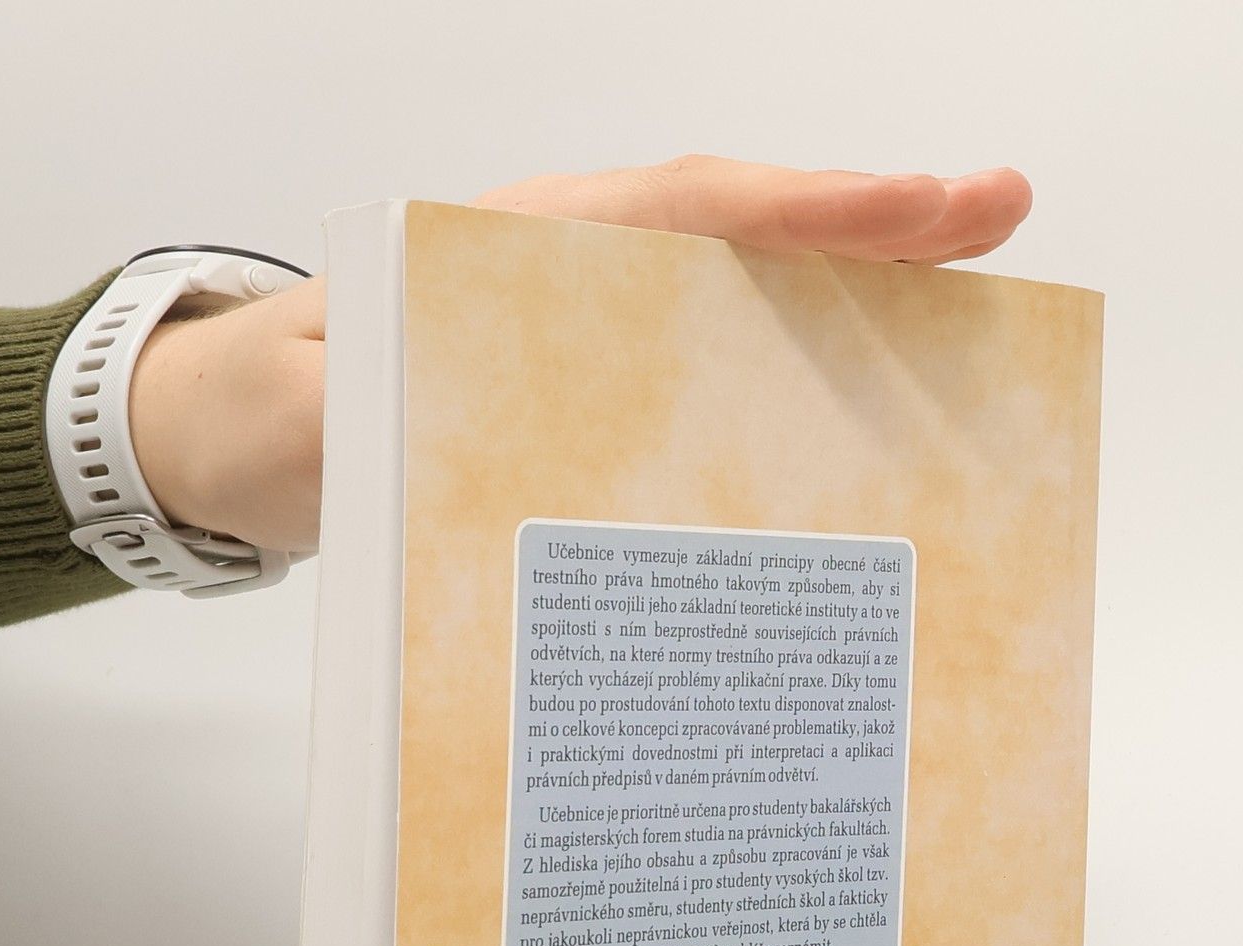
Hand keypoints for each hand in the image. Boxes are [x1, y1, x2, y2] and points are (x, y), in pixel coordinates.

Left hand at [128, 158, 1032, 555]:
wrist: (242, 437)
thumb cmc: (276, 410)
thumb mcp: (295, 414)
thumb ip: (355, 412)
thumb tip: (435, 421)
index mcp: (508, 258)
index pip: (676, 212)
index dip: (798, 213)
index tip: (913, 213)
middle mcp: (573, 282)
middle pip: (742, 241)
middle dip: (871, 232)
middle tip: (1000, 218)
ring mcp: (597, 339)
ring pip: (745, 305)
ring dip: (858, 304)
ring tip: (982, 308)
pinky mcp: (602, 398)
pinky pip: (717, 379)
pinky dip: (800, 382)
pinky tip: (876, 417)